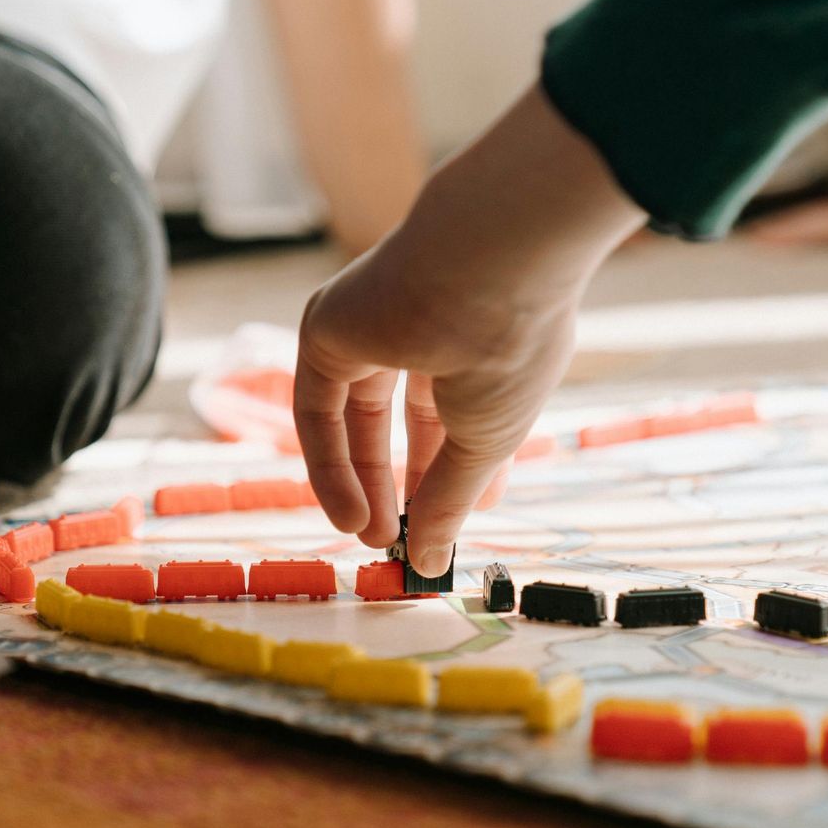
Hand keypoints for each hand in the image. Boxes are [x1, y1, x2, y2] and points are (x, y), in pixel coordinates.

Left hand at [294, 85, 643, 574]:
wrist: (492, 266)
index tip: (450, 530)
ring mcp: (368, 324)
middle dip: (398, 483)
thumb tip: (430, 561)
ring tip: (371, 539)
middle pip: (394, 419)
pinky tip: (351, 516)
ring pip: (352, 417)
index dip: (449, 476)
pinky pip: (318, 409)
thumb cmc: (509, 344)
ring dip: (359, 482)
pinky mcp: (327, 327)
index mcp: (472, 340)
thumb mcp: (485, 441)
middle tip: (400, 542)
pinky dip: (329, 466)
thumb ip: (450, 500)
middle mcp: (417, 328)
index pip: (450, 414)